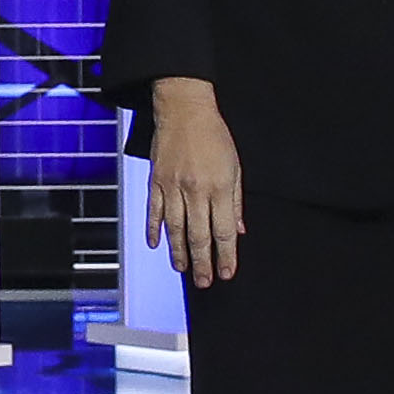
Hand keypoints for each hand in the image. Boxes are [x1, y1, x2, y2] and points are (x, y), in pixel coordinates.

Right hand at [145, 76, 243, 287]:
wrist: (184, 110)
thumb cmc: (213, 136)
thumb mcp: (235, 166)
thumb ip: (236, 201)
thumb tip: (239, 230)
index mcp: (220, 187)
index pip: (224, 231)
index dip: (226, 255)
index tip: (226, 273)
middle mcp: (196, 191)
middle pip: (199, 236)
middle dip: (203, 262)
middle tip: (204, 282)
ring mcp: (173, 187)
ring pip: (175, 229)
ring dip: (179, 252)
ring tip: (182, 269)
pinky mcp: (156, 182)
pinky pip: (154, 211)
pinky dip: (154, 230)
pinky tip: (155, 245)